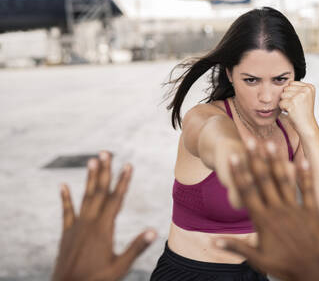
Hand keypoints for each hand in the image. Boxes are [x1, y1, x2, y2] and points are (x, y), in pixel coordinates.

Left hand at [52, 151, 156, 280]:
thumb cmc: (97, 280)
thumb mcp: (120, 266)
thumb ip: (136, 248)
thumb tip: (153, 231)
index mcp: (103, 228)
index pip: (116, 199)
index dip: (123, 181)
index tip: (128, 165)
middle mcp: (89, 223)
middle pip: (99, 192)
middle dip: (104, 171)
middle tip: (106, 152)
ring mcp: (77, 226)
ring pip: (85, 197)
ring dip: (89, 178)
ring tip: (92, 160)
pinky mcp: (67, 233)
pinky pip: (67, 211)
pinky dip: (65, 198)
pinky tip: (63, 185)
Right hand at [214, 142, 318, 280]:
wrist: (314, 273)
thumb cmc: (284, 268)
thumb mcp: (257, 259)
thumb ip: (235, 246)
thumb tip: (213, 241)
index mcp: (263, 221)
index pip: (247, 192)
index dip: (240, 173)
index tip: (234, 156)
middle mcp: (278, 211)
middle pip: (265, 180)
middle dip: (257, 159)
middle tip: (252, 141)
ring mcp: (295, 210)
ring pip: (284, 181)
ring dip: (277, 161)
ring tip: (272, 144)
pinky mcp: (311, 212)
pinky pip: (307, 190)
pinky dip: (305, 175)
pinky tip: (302, 160)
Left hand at [279, 81, 315, 132]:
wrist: (306, 126)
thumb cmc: (303, 112)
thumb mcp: (304, 97)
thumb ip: (297, 88)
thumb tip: (281, 81)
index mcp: (310, 87)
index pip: (291, 83)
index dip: (291, 93)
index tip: (298, 101)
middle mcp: (306, 90)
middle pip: (286, 88)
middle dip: (287, 98)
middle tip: (296, 106)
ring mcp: (300, 96)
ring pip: (282, 95)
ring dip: (285, 103)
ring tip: (294, 109)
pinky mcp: (293, 103)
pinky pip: (280, 103)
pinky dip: (283, 109)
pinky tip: (291, 112)